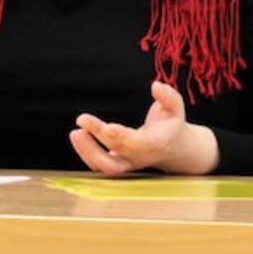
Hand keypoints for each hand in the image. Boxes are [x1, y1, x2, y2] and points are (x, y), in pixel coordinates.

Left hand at [69, 81, 218, 175]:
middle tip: (81, 119)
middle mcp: (141, 158)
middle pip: (117, 155)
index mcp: (155, 144)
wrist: (174, 148)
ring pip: (106, 168)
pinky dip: (87, 154)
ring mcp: (129, 164)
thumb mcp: (176, 108)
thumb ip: (169, 97)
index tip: (106, 127)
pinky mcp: (119, 164)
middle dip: (98, 140)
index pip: (135, 144)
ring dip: (88, 152)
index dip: (119, 136)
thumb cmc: (172, 124)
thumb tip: (155, 85)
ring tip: (76, 133)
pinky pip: (100, 166)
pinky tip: (78, 136)